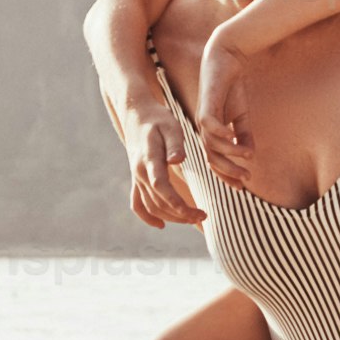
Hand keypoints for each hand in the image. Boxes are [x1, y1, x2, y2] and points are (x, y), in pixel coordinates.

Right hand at [127, 112, 204, 229]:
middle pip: (158, 202)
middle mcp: (139, 172)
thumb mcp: (171, 125)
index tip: (198, 212)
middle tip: (204, 216)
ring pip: (150, 206)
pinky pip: (137, 204)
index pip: (161, 187)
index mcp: (149, 159)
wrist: (136, 115)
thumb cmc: (159, 119)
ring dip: (171, 217)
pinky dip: (147, 217)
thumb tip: (178, 160)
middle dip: (181, 214)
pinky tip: (161, 225)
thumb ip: (175, 143)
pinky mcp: (136, 179)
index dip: (177, 204)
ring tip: (193, 219)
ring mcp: (136, 177)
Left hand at [198, 96, 266, 195]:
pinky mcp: (205, 106)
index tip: (243, 185)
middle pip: (212, 158)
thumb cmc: (232, 88)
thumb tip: (250, 155)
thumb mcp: (242, 116)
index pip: (216, 161)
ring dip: (230, 154)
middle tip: (246, 178)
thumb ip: (244, 135)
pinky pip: (210, 127)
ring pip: (211, 145)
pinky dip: (222, 135)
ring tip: (247, 156)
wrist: (226, 60)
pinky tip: (235, 137)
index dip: (228, 175)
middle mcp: (205, 130)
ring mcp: (203, 119)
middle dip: (229, 171)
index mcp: (212, 134)